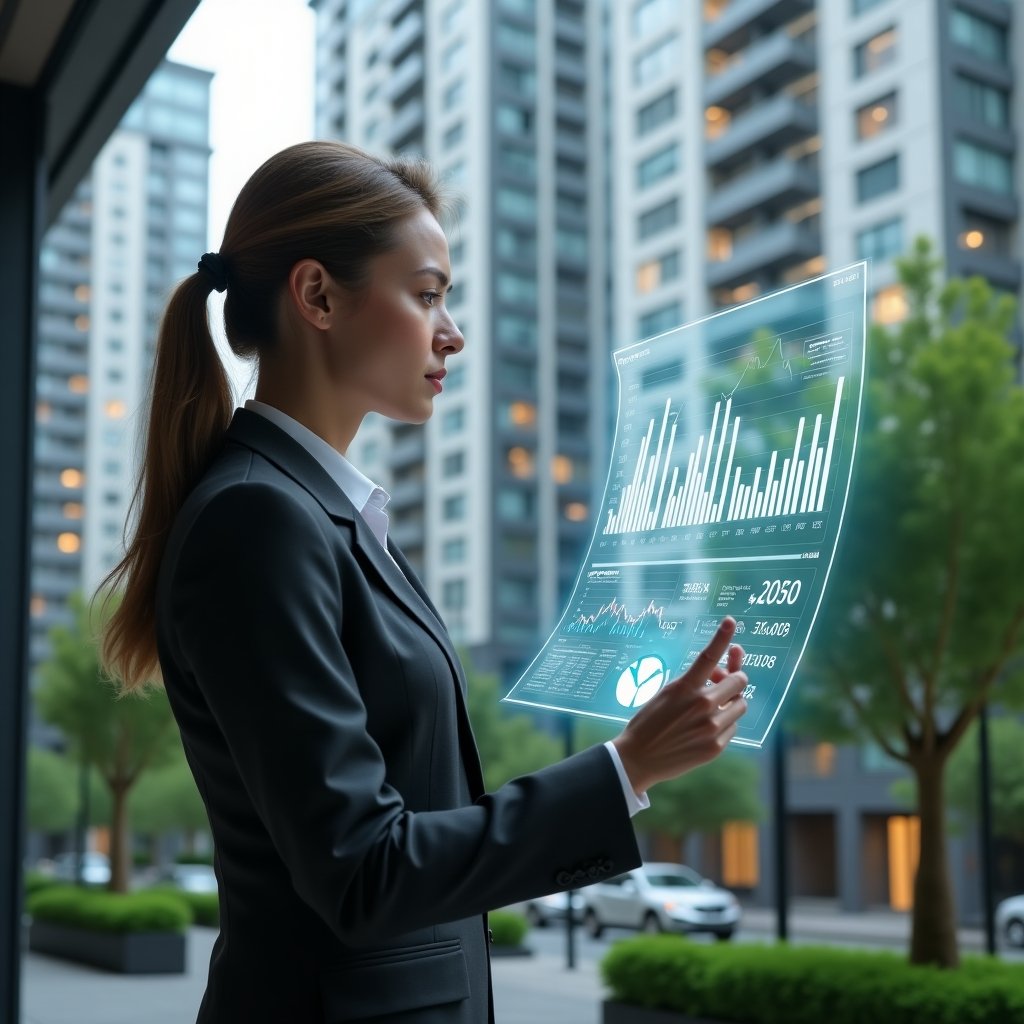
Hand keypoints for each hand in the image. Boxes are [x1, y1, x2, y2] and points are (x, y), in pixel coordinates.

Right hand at [611, 617, 747, 794]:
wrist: (639, 758)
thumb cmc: (650, 722)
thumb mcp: (666, 693)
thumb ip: (695, 682)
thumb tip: (725, 673)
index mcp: (684, 688)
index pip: (708, 656)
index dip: (721, 636)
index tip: (731, 621)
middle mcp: (701, 706)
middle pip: (740, 681)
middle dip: (735, 678)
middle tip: (723, 680)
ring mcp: (711, 727)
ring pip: (741, 704)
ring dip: (732, 702)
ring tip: (712, 706)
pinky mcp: (716, 746)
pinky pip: (733, 726)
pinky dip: (725, 723)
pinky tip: (705, 728)